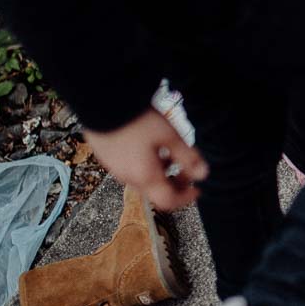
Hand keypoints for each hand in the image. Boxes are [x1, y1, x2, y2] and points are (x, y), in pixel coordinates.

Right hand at [82, 108, 207, 211]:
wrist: (101, 104)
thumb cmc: (138, 120)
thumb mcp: (169, 136)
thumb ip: (187, 157)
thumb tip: (203, 174)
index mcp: (145, 177)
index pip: (168, 201)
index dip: (186, 198)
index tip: (198, 189)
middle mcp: (128, 178)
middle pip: (155, 192)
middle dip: (174, 185)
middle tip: (187, 172)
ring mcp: (115, 169)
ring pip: (142, 181)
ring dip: (160, 175)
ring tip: (170, 156)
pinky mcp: (107, 158)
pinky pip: (130, 170)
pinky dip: (145, 167)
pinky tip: (150, 148)